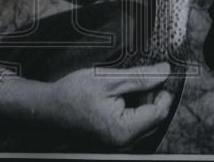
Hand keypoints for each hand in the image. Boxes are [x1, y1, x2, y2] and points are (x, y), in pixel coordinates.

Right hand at [45, 64, 172, 146]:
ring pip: (144, 120)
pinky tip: (119, 95)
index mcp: (125, 130)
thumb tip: (165, 71)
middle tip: (141, 76)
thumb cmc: (73, 94)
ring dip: (141, 101)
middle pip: (153, 117)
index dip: (163, 90)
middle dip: (151, 96)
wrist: (48, 107)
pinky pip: (132, 123)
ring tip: (125, 86)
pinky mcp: (113, 138)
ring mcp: (118, 142)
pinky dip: (131, 107)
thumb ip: (141, 77)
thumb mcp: (109, 79)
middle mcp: (124, 142)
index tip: (159, 74)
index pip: (159, 111)